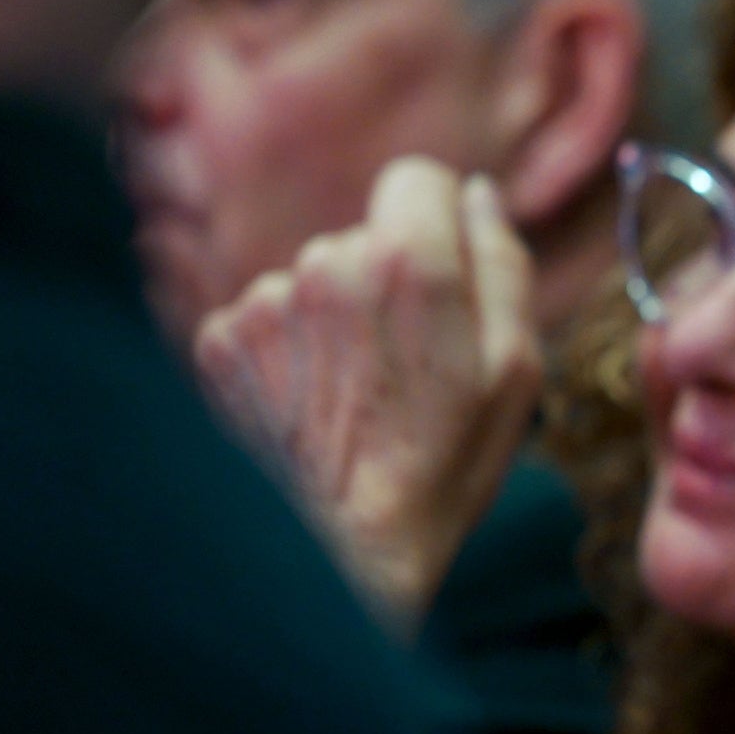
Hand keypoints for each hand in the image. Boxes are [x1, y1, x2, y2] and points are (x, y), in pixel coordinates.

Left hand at [196, 157, 543, 633]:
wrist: (342, 556)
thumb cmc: (444, 466)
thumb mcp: (516, 370)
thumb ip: (503, 265)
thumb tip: (479, 196)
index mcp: (408, 265)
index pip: (416, 177)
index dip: (436, 221)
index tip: (440, 274)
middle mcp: (325, 267)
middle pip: (363, 237)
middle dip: (384, 284)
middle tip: (402, 368)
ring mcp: (263, 305)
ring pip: (312, 281)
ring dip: (332, 323)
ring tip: (352, 397)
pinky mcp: (217, 342)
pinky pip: (266, 319)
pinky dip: (286, 354)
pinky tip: (307, 407)